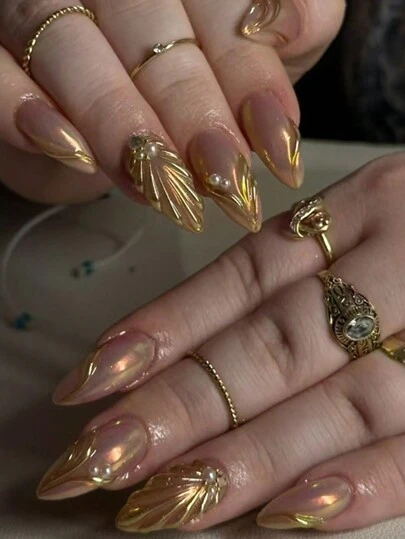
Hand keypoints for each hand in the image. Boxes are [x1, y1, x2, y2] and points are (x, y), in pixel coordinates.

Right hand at [0, 0, 343, 231]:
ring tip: (157, 184)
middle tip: (220, 178)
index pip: (221, 10)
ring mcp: (43, 10)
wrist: (104, 119)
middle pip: (148, 29)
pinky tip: (68, 149)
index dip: (250, 77)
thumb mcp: (248, 54)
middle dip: (189, 109)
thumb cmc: (186, 83)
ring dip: (117, 119)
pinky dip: (20, 108)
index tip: (277, 144)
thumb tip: (286, 24)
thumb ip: (295, 18)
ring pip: (71, 48)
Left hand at [37, 152, 404, 532]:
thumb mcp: (373, 219)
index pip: (242, 277)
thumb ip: (300, 272)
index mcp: (365, 210)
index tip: (92, 378)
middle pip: (271, 344)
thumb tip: (192, 343)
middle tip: (94, 459)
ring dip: (246, 459)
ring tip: (161, 505)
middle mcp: (401, 262)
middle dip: (180, 407)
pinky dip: (363, 482)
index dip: (165, 328)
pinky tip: (287, 519)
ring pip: (335, 400)